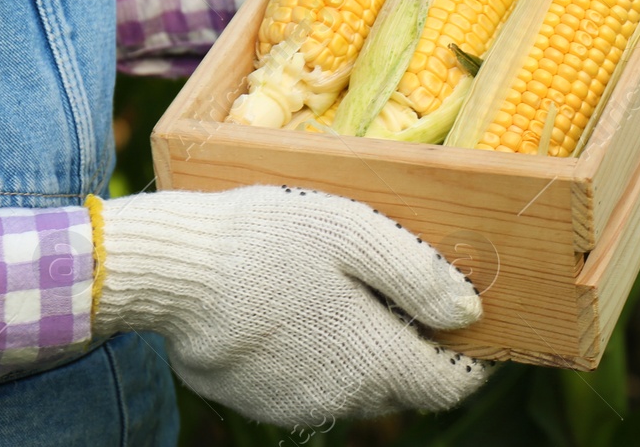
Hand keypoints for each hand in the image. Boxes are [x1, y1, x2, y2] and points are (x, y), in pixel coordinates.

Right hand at [91, 185, 490, 425]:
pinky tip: (298, 307)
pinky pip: (312, 384)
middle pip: (405, 384)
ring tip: (345, 290)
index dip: (468, 355)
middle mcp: (342, 399)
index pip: (449, 385)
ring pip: (358, 385)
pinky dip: (321, 354)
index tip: (466, 318)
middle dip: (415, 345)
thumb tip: (471, 313)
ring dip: (366, 349)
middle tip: (401, 288)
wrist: (169, 271)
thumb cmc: (267, 239)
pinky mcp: (259, 401)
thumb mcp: (357, 234)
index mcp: (374, 361)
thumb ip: (421, 276)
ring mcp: (296, 406)